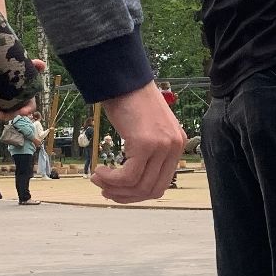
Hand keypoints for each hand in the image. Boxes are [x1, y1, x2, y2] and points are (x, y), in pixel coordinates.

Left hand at [0, 58, 47, 120]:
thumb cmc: (13, 72)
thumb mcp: (23, 67)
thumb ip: (33, 66)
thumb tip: (41, 64)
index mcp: (24, 98)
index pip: (29, 107)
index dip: (27, 110)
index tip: (23, 112)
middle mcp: (13, 105)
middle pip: (8, 114)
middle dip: (0, 115)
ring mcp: (0, 106)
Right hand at [89, 80, 185, 203]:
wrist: (123, 79)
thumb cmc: (130, 100)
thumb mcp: (147, 128)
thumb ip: (148, 152)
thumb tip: (132, 180)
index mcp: (176, 145)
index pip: (161, 184)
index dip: (137, 194)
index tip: (118, 192)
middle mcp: (174, 147)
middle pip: (152, 190)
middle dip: (126, 196)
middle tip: (105, 191)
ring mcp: (162, 146)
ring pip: (139, 185)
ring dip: (114, 188)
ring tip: (98, 179)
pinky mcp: (145, 143)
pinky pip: (128, 176)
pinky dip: (111, 179)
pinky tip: (99, 171)